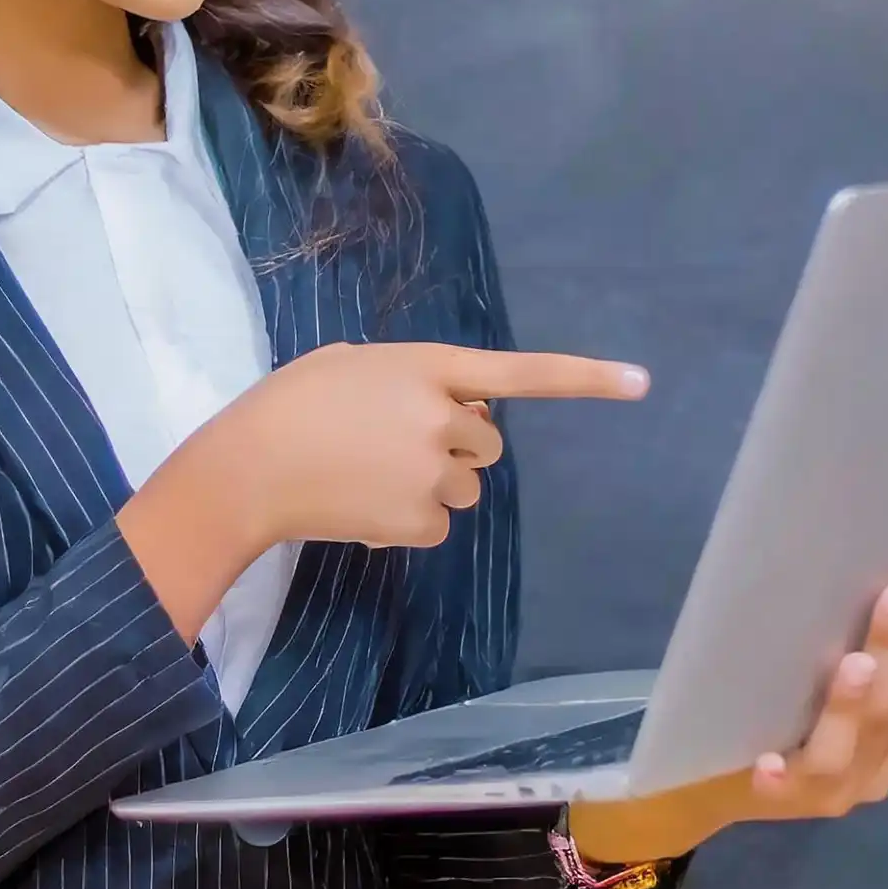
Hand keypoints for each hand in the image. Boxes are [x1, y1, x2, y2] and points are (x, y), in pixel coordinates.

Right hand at [211, 341, 649, 550]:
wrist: (246, 469)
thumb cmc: (290, 404)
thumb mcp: (352, 364)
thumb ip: (412, 378)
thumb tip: (457, 412)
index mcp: (427, 367)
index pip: (520, 373)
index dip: (585, 378)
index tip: (641, 382)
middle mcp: (442, 418)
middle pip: (486, 444)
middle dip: (455, 446)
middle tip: (393, 444)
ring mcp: (431, 473)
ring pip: (465, 487)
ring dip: (432, 484)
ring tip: (368, 475)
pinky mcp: (417, 521)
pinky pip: (438, 524)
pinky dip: (408, 521)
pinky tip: (363, 505)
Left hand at [566, 559, 887, 863]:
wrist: (709, 786)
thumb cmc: (781, 730)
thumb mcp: (840, 712)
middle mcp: (870, 773)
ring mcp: (824, 790)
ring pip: (845, 748)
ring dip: (853, 704)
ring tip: (860, 661)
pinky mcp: (773, 800)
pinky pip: (781, 787)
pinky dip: (781, 774)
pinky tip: (771, 759)